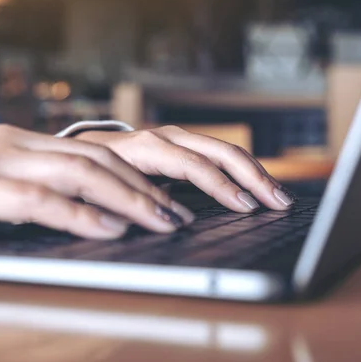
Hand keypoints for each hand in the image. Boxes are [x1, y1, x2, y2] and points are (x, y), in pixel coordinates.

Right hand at [0, 125, 194, 239]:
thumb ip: (30, 188)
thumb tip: (79, 212)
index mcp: (22, 143)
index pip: (93, 152)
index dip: (136, 176)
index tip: (167, 199)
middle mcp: (16, 145)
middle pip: (98, 159)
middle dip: (145, 188)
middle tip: (180, 213)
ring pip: (78, 173)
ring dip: (128, 199)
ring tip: (162, 221)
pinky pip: (38, 199)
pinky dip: (80, 215)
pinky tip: (109, 230)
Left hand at [76, 125, 294, 212]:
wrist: (80, 152)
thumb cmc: (90, 175)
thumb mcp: (99, 190)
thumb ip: (127, 204)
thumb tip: (165, 224)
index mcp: (145, 147)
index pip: (192, 165)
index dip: (220, 187)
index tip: (246, 207)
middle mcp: (166, 137)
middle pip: (220, 152)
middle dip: (253, 177)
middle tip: (279, 203)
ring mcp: (178, 139)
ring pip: (226, 151)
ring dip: (256, 173)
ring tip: (280, 196)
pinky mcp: (185, 147)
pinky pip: (221, 156)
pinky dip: (244, 171)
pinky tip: (260, 186)